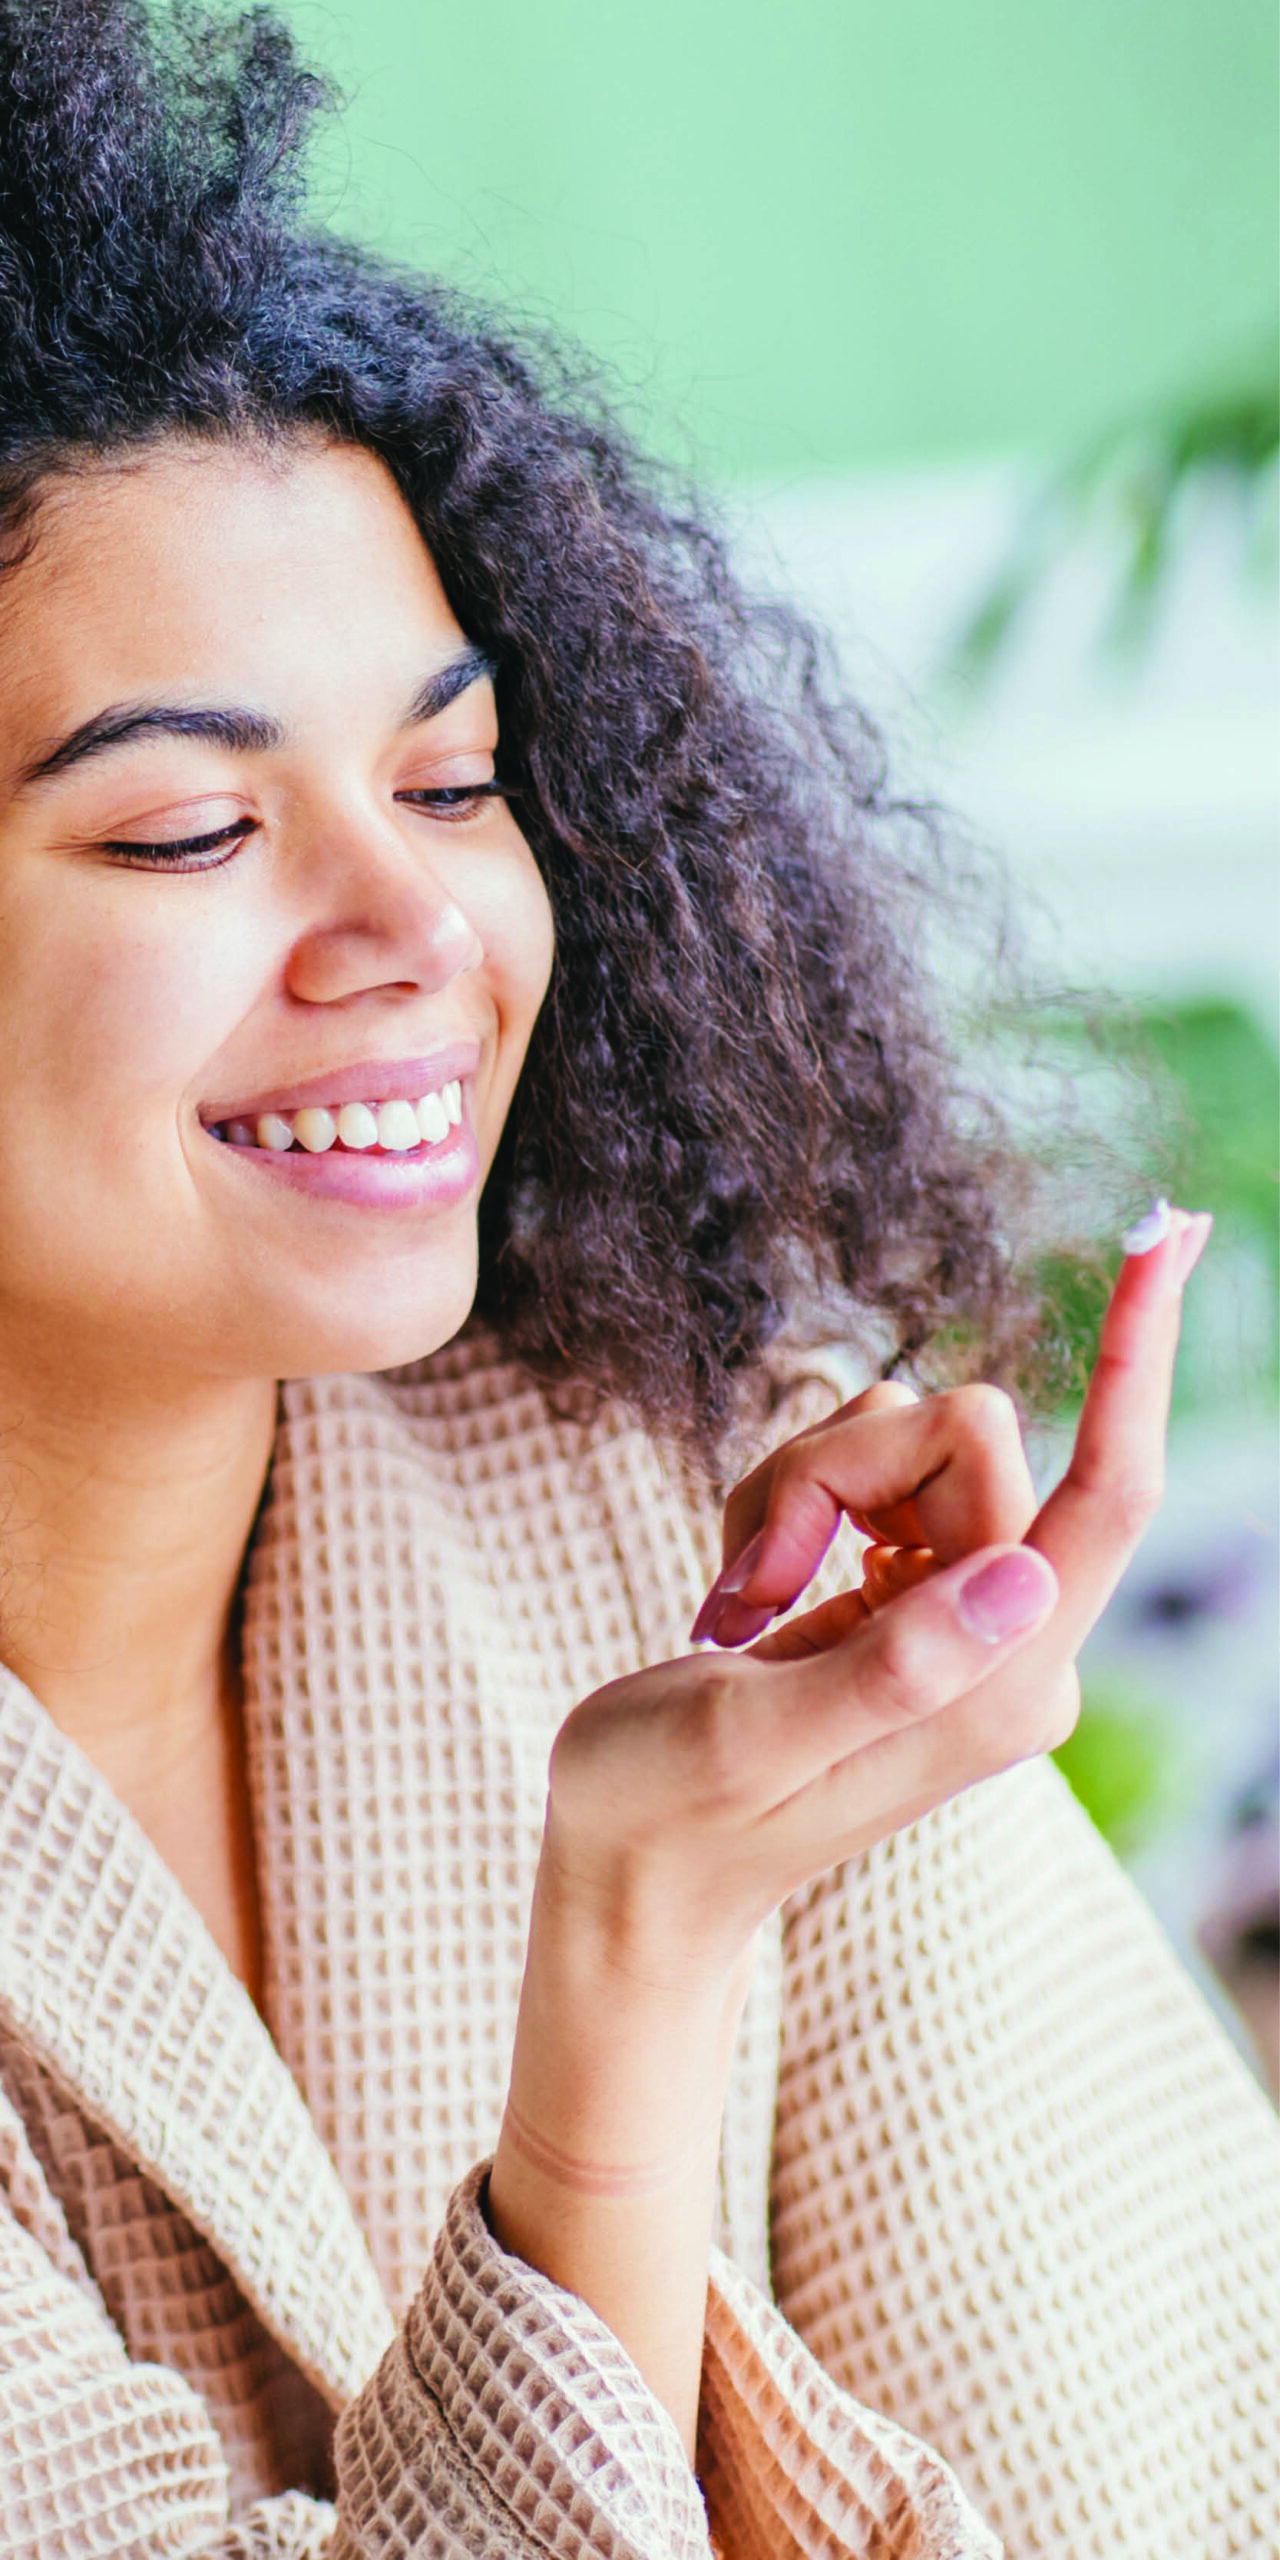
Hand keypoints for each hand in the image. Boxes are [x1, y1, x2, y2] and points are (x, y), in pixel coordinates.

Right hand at [543, 1206, 1210, 1961]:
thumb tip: (1031, 1580)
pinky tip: (754, 1593)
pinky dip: (793, 1504)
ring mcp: (968, 1617)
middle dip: (837, 1473)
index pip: (1111, 1492)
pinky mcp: (918, 1597)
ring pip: (910, 1440)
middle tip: (752, 1577)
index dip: (1137, 1356)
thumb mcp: (753, 1734)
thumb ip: (898, 1664)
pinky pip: (874, 1471)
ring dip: (802, 1492)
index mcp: (1005, 1686)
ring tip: (745, 1600)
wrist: (631, 1866)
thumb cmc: (666, 1810)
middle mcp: (1013, 1645)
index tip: (1165, 1233)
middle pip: (968, 1439)